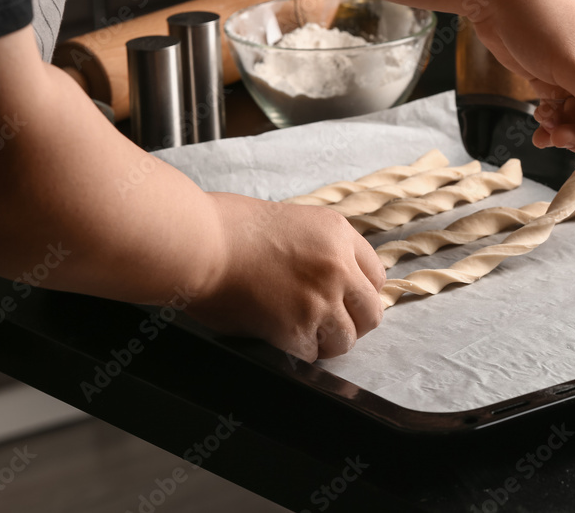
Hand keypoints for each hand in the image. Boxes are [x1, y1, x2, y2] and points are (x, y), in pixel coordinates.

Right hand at [186, 193, 385, 361]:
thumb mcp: (289, 220)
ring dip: (327, 341)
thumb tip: (326, 275)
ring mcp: (320, 299)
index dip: (359, 292)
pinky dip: (298, 352)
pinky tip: (279, 337)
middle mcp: (338, 265)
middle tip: (328, 324)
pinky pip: (313, 354)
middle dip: (352, 321)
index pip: (375, 274)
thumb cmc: (226, 226)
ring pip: (347, 339)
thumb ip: (317, 247)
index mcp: (338, 233)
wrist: (199, 243)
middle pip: (371, 311)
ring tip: (303, 334)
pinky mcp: (297, 327)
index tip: (346, 300)